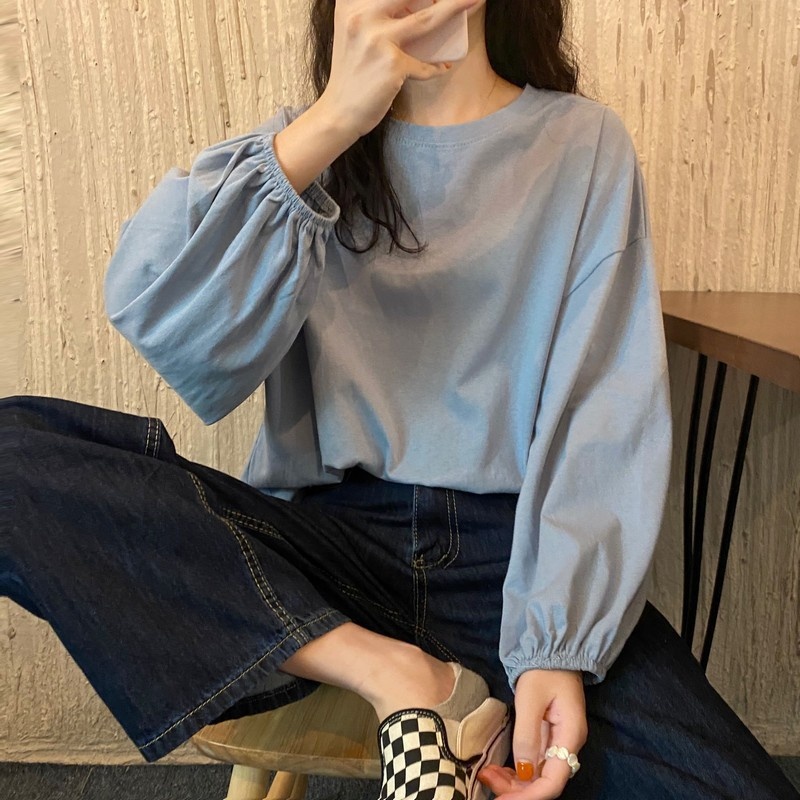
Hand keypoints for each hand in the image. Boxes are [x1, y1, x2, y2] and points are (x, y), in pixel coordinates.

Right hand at [318, 0, 482, 138]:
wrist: (338, 112)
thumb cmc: (351, 74)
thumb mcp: (353, 32)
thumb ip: (374, 12)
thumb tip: (415, 4)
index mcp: (351, 4)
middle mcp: (361, 16)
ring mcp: (377, 40)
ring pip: (427, 20)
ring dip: (456, 7)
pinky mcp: (392, 66)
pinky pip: (425, 64)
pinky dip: (436, 67)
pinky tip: (442, 67)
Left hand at [477, 669, 587, 799]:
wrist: (551, 649)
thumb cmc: (543, 670)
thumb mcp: (531, 699)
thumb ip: (527, 734)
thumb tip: (522, 771)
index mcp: (569, 736)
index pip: (554, 780)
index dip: (530, 795)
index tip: (503, 798)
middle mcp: (567, 744)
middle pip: (545, 781)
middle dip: (518, 790)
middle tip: (487, 781)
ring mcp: (558, 741)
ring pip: (538, 774)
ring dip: (514, 782)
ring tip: (488, 775)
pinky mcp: (548, 736)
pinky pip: (534, 761)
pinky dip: (517, 770)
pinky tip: (498, 769)